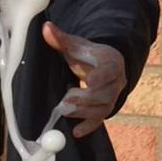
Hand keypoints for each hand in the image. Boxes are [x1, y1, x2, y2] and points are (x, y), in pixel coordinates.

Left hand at [42, 21, 126, 138]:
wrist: (104, 64)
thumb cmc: (88, 53)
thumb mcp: (75, 44)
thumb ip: (61, 38)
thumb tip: (46, 27)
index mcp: (111, 62)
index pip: (109, 71)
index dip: (100, 77)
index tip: (88, 81)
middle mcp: (116, 82)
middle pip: (105, 94)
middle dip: (86, 99)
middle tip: (67, 100)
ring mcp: (112, 97)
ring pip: (103, 108)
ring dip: (84, 112)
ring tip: (65, 110)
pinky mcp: (105, 108)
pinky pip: (100, 120)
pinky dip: (89, 127)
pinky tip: (77, 133)